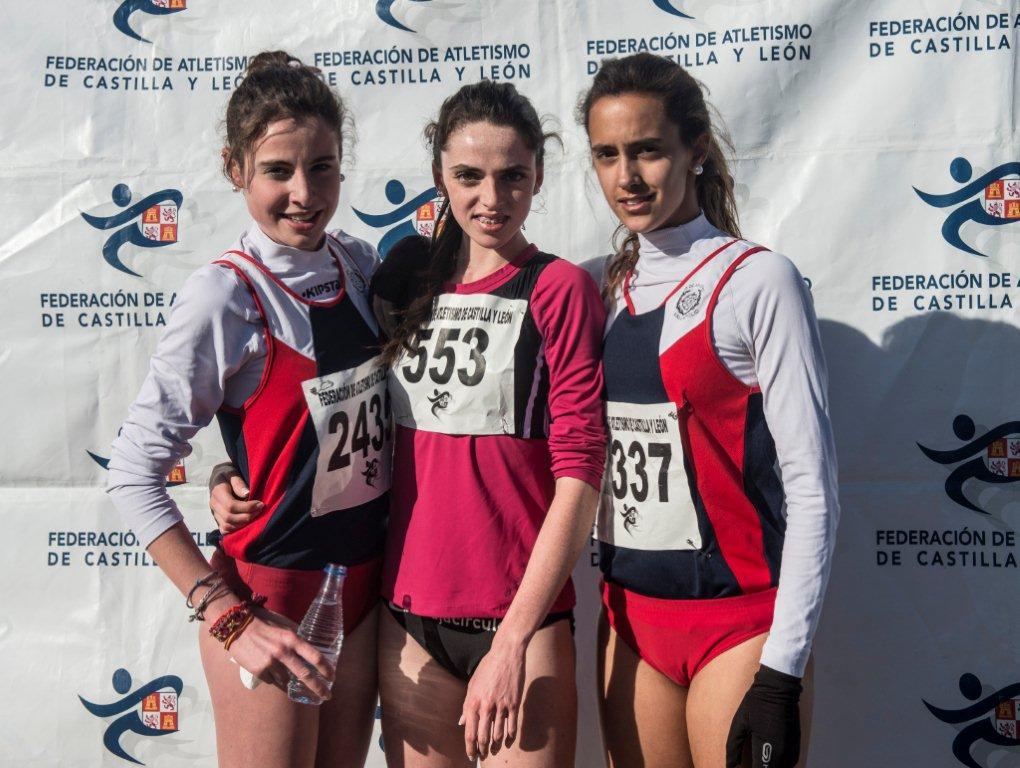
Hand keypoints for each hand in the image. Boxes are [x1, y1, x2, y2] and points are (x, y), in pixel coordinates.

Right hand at [208, 462, 263, 532]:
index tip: (260, 504)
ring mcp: (214, 513)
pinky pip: (224, 529)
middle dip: (247, 516)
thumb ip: (238, 483)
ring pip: (227, 526)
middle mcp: (213, 504)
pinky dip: (236, 529)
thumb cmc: (228, 474)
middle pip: (229, 518)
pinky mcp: (217, 519)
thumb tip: (247, 494)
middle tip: (260, 509)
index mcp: (217, 492)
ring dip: (243, 524)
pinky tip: (247, 523)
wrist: (218, 478)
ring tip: (256, 515)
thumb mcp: (232, 473)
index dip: (247, 507)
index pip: (231, 506)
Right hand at [224, 606, 333, 698]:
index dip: (326, 668)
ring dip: (286, 677)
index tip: (332, 677)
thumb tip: (310, 653)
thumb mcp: (284, 628)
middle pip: (305, 675)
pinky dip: (272, 676)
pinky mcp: (258, 670)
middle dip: (318, 687)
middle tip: (327, 696)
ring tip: (275, 665)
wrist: (237, 627)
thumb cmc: (263, 625)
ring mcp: (270, 663)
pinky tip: (265, 665)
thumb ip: (296, 640)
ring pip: (286, 679)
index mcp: (292, 639)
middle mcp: (283, 652)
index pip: (314, 656)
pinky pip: (271, 680)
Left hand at [459, 634, 526, 759]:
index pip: (470, 733)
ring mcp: (501, 705)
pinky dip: (510, 738)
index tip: (471, 755)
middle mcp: (486, 706)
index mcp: (473, 702)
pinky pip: (512, 727)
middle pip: (483, 737)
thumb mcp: (472, 684)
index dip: (470, 747)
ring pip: (498, 735)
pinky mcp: (514, 703)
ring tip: (493, 751)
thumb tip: (462, 722)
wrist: (506, 654)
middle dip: (482, 750)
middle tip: (482, 756)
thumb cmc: (487, 667)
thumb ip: (466, 705)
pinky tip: (508, 742)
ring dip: (495, 747)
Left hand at [726, 665, 802, 767]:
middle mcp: (782, 754)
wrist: (779, 688)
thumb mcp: (739, 724)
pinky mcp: (796, 747)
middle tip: (746, 764)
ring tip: (755, 761)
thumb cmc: (755, 704)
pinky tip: (767, 760)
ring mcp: (791, 751)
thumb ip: (733, 748)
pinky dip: (777, 765)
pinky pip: (788, 765)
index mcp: (767, 749)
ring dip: (768, 767)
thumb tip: (730, 767)